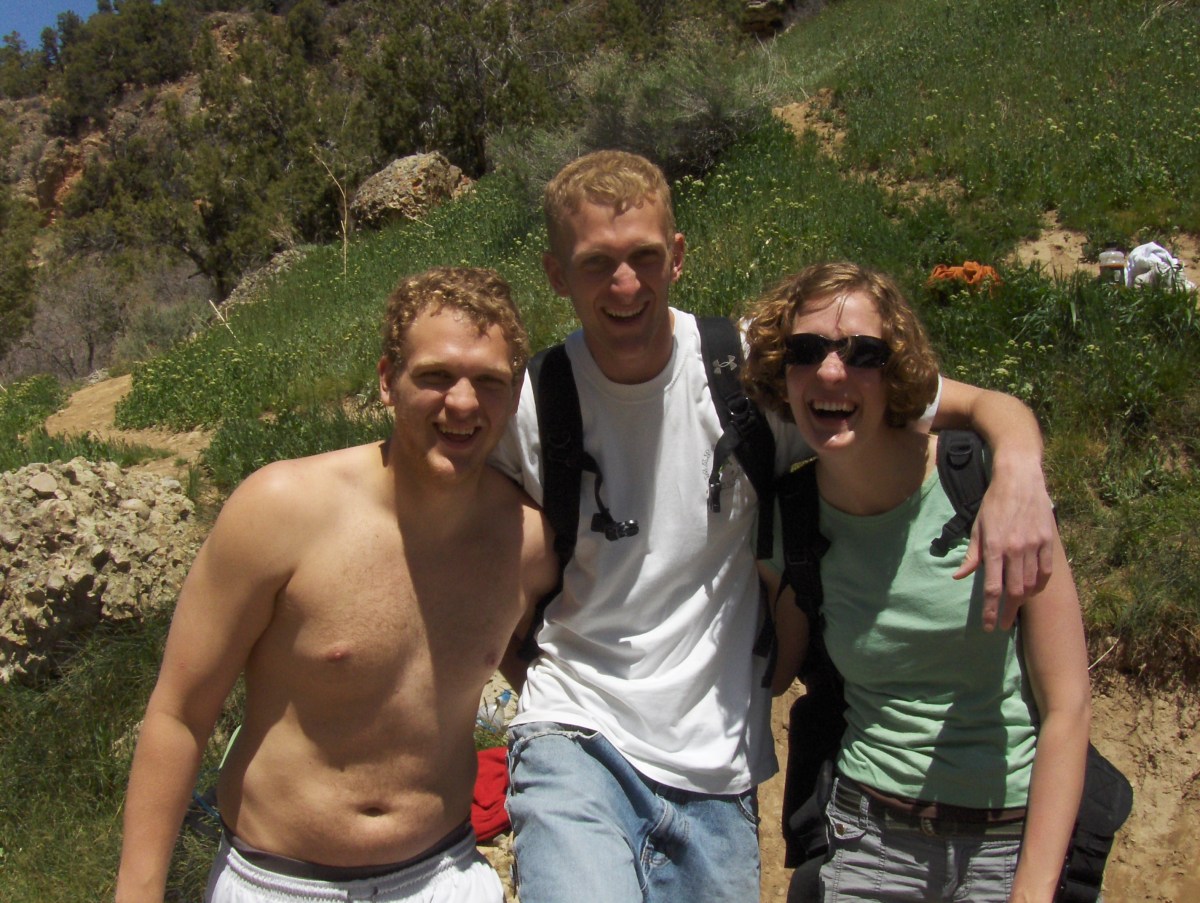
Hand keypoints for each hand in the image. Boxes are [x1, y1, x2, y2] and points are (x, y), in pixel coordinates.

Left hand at [954, 449, 1054, 629]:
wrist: (1020, 479)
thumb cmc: (993, 503)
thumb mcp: (977, 527)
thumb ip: (971, 555)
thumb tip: (959, 576)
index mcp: (994, 547)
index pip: (992, 587)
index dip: (991, 610)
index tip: (989, 626)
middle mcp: (1015, 549)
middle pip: (1014, 592)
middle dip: (1007, 612)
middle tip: (1003, 625)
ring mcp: (1034, 546)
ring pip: (1031, 585)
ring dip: (1022, 601)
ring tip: (1014, 608)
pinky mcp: (1048, 542)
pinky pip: (1045, 573)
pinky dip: (1039, 586)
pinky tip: (1031, 591)